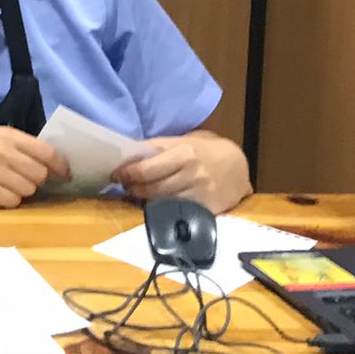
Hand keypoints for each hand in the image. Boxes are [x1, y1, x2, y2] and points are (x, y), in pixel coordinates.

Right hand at [0, 127, 70, 208]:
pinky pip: (12, 202)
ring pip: (28, 190)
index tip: (66, 175)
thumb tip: (55, 166)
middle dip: (35, 181)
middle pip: (39, 174)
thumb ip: (20, 149)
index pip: (46, 151)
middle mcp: (0, 149)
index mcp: (5, 134)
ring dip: (20, 193)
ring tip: (3, 186)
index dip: (61, 166)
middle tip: (20, 181)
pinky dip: (7, 202)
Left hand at [113, 135, 252, 212]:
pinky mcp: (207, 209)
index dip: (127, 173)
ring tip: (137, 194)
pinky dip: (163, 209)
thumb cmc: (204, 151)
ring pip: (162, 201)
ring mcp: (200, 192)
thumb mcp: (182, 142)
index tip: (116, 174)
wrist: (238, 165)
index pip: (146, 168)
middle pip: (152, 187)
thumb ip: (157, 148)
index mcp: (183, 152)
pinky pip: (178, 212)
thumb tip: (128, 154)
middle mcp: (192, 172)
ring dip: (145, 200)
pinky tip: (157, 204)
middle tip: (124, 185)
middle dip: (132, 187)